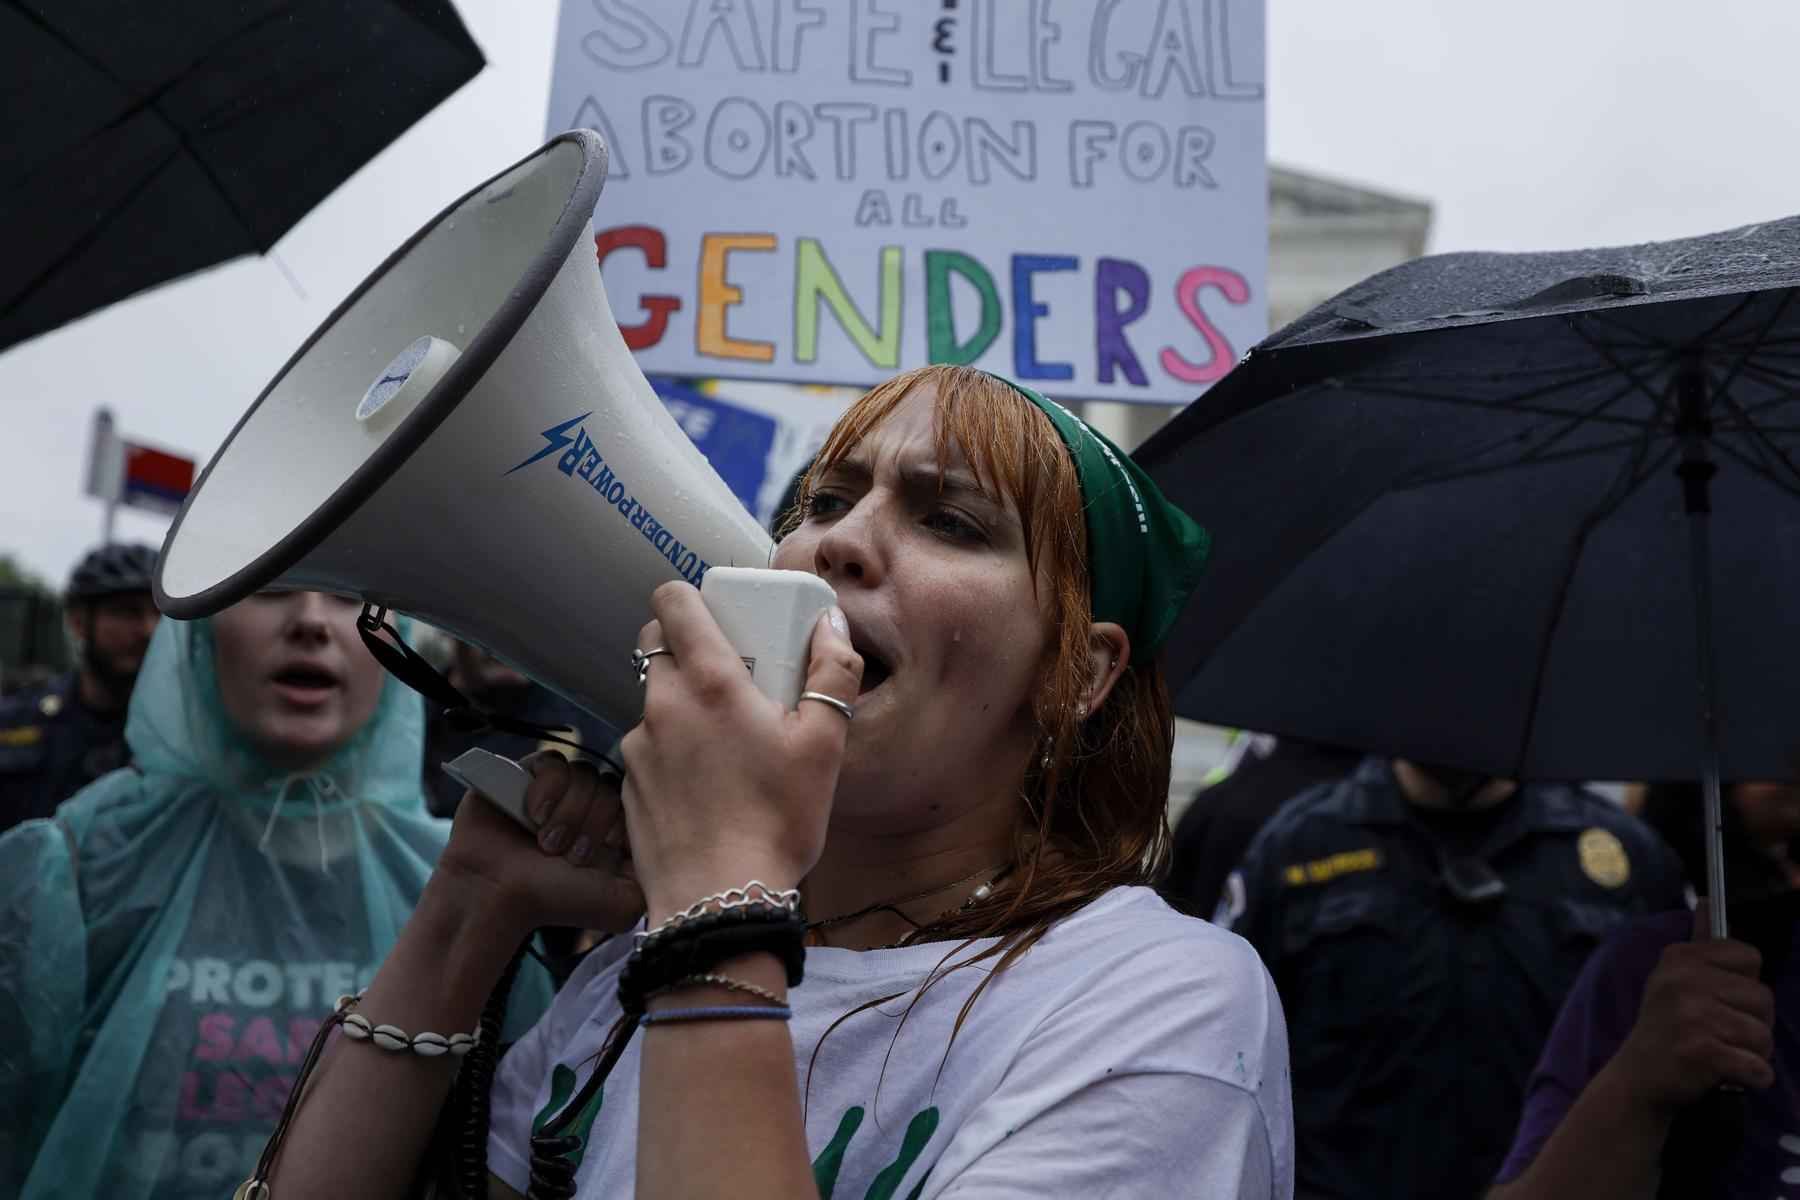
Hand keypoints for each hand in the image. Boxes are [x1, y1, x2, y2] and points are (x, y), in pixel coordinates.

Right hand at [436, 751, 644, 937]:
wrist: (496, 894)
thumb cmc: (556, 901)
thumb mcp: (624, 904)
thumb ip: (658, 880)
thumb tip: (678, 853)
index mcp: (616, 831)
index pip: (640, 802)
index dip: (618, 827)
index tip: (599, 856)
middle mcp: (592, 806)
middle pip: (612, 787)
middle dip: (590, 824)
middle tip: (567, 855)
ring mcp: (563, 788)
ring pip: (585, 775)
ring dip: (567, 812)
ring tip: (545, 842)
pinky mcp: (533, 773)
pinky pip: (556, 762)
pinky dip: (547, 790)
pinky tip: (532, 815)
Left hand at [621, 581, 860, 923]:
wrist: (720, 900)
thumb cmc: (777, 821)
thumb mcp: (824, 744)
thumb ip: (832, 673)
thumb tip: (830, 623)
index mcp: (710, 682)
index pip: (672, 603)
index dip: (688, 598)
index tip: (715, 614)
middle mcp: (663, 705)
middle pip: (652, 645)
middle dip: (681, 646)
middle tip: (725, 674)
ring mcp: (639, 747)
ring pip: (651, 702)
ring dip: (679, 707)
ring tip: (722, 746)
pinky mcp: (628, 786)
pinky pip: (647, 751)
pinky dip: (670, 754)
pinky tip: (703, 789)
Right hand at [1612, 903, 1775, 1112]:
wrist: (1638, 1079)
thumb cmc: (1666, 1027)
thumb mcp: (1674, 978)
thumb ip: (1698, 943)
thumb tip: (1708, 899)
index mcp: (1680, 958)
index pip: (1750, 957)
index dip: (1743, 984)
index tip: (1719, 999)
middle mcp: (1683, 980)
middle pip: (1764, 998)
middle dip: (1753, 1023)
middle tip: (1720, 1033)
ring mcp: (1691, 1016)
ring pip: (1764, 1035)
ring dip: (1752, 1054)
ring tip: (1721, 1054)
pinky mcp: (1701, 1052)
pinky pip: (1758, 1067)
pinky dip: (1751, 1078)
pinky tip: (1726, 1075)